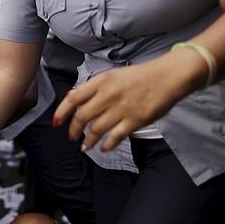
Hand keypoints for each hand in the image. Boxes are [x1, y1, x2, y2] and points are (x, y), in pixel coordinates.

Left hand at [54, 52, 199, 151]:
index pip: (74, 98)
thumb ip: (93, 87)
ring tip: (84, 146)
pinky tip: (103, 148)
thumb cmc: (140, 76)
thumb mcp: (112, 75)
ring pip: (96, 129)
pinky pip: (115, 137)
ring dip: (88, 140)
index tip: (56, 121)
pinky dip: (107, 144)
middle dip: (73, 129)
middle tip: (71, 136)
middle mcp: (108, 95)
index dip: (61, 111)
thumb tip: (72, 96)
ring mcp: (121, 109)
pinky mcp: (135, 121)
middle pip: (82, 116)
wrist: (168, 77)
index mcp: (101, 81)